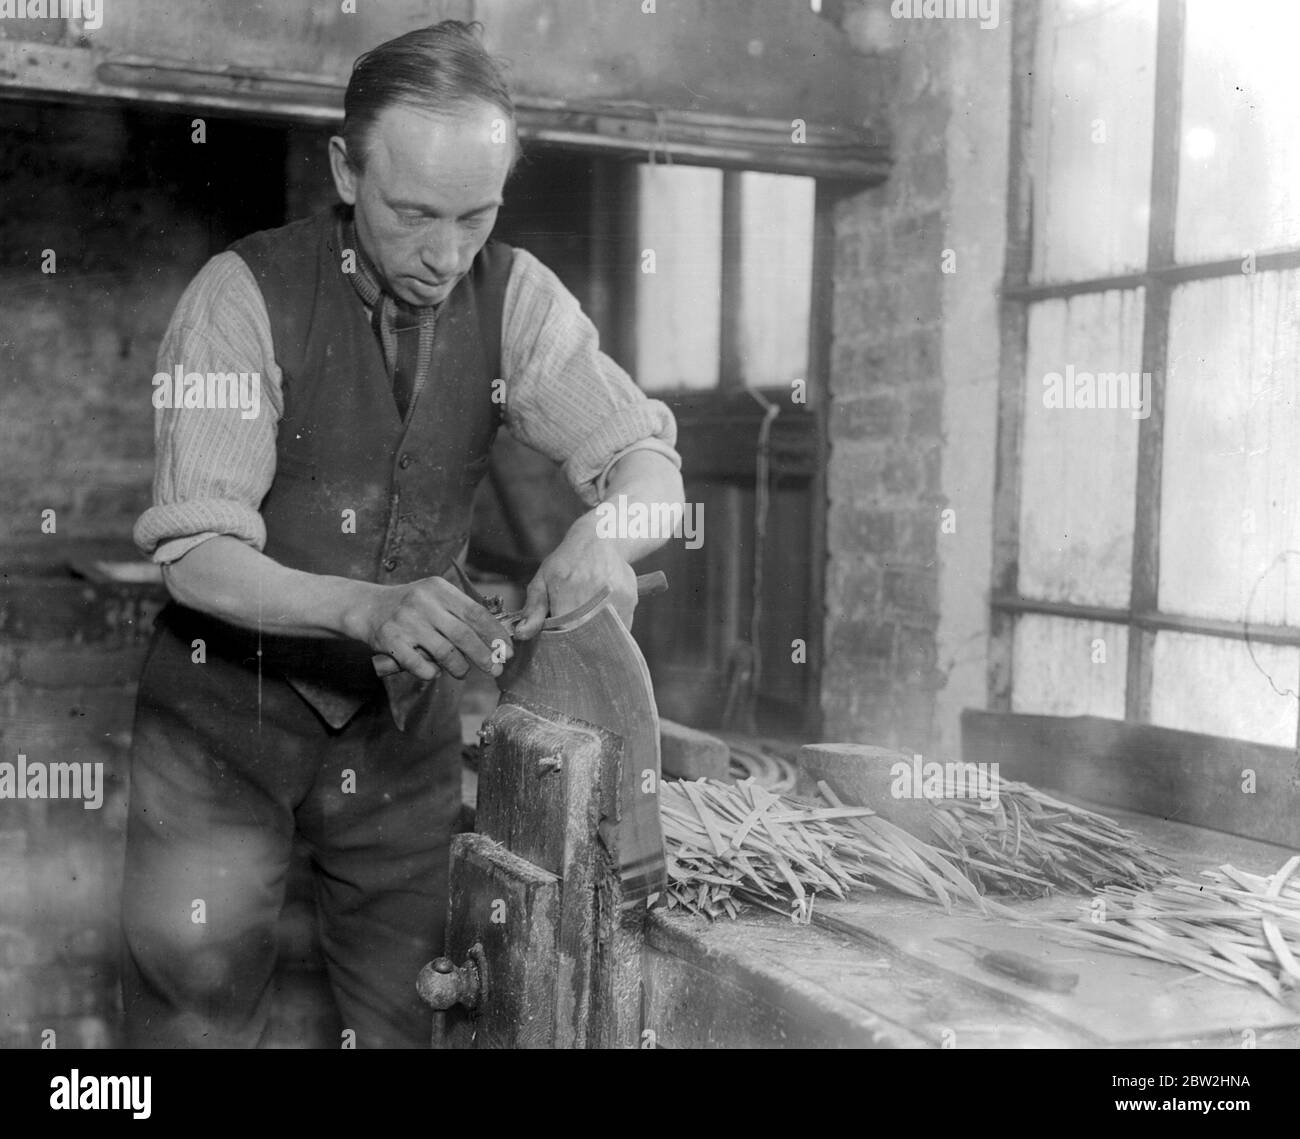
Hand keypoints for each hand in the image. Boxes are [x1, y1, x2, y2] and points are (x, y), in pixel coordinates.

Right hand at [351, 575, 511, 679]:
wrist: (367, 607)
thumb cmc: (410, 605)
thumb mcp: (435, 596)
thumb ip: (461, 611)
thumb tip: (497, 637)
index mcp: (439, 588)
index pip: (476, 613)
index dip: (496, 634)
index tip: (507, 651)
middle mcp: (423, 602)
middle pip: (464, 635)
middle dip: (484, 656)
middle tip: (495, 670)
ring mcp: (406, 622)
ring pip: (446, 653)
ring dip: (459, 668)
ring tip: (462, 672)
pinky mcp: (391, 641)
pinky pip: (421, 666)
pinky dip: (431, 673)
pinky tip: (434, 672)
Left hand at [513, 516, 636, 639]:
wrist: (601, 538)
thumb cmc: (567, 562)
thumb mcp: (544, 580)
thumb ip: (533, 609)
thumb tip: (521, 634)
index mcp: (568, 593)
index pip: (564, 635)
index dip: (561, 644)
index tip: (558, 644)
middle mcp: (593, 597)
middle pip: (586, 638)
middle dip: (579, 643)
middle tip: (572, 638)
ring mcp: (614, 599)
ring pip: (604, 635)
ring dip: (595, 637)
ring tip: (587, 622)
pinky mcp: (629, 600)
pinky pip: (620, 628)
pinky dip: (610, 629)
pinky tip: (602, 616)